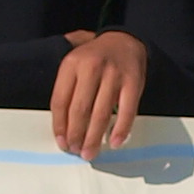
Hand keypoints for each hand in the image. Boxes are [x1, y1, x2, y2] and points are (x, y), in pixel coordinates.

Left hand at [52, 29, 148, 156]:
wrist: (124, 41)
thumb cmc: (95, 59)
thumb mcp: (74, 64)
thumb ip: (65, 89)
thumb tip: (60, 128)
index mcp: (71, 64)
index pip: (60, 100)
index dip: (59, 125)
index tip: (61, 142)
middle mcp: (91, 67)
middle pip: (80, 109)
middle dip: (76, 135)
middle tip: (75, 150)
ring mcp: (114, 75)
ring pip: (101, 113)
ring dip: (94, 137)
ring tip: (90, 152)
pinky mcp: (133, 82)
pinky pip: (127, 111)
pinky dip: (121, 129)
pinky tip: (114, 142)